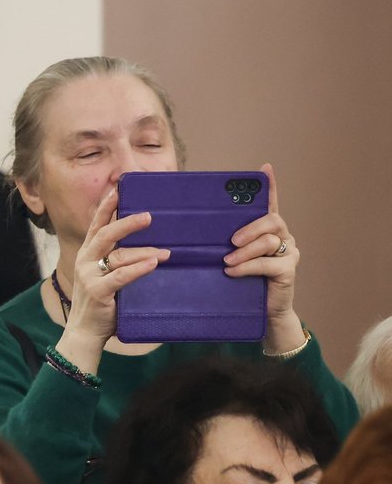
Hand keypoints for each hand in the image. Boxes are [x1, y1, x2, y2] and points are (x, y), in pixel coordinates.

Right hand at [57, 188, 168, 362]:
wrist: (85, 332)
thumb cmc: (102, 304)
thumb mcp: (106, 276)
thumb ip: (119, 260)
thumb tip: (150, 245)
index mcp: (88, 254)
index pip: (97, 225)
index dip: (106, 206)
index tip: (118, 189)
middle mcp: (85, 261)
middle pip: (105, 234)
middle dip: (126, 223)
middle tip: (149, 216)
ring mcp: (89, 276)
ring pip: (118, 256)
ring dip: (144, 252)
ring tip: (166, 252)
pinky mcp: (97, 292)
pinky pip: (120, 276)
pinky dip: (138, 269)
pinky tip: (152, 264)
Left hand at [223, 163, 303, 351]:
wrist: (262, 315)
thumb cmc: (241, 284)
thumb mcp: (229, 259)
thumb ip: (222, 244)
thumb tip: (194, 233)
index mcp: (267, 231)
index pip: (270, 204)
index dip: (270, 187)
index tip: (264, 169)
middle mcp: (282, 238)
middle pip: (272, 220)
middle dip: (251, 228)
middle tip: (231, 241)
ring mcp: (289, 254)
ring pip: (271, 241)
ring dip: (246, 250)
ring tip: (227, 260)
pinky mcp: (288, 271)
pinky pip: (269, 264)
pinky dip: (248, 267)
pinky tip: (232, 271)